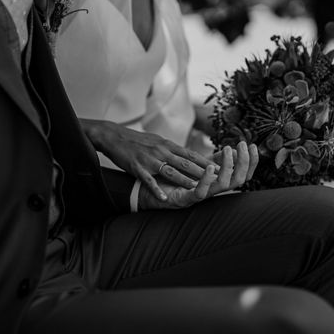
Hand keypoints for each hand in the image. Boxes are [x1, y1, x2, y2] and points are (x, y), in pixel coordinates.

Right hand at [80, 119, 217, 200]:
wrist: (114, 136)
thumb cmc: (138, 140)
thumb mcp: (158, 141)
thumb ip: (172, 149)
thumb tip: (187, 155)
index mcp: (167, 145)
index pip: (191, 154)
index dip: (205, 162)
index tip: (219, 168)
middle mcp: (162, 151)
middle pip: (185, 163)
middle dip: (202, 171)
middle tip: (216, 178)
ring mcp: (150, 160)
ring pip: (170, 171)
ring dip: (184, 180)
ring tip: (196, 188)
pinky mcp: (138, 168)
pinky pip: (149, 180)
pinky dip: (157, 189)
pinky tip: (164, 198)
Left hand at [138, 141, 258, 209]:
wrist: (149, 191)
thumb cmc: (173, 179)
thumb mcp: (198, 167)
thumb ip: (215, 160)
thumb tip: (233, 150)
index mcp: (217, 182)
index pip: (242, 174)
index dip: (251, 162)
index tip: (253, 145)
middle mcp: (213, 191)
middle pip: (238, 181)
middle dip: (244, 163)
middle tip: (243, 146)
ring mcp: (201, 196)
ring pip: (223, 186)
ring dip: (228, 167)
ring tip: (228, 150)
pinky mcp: (186, 200)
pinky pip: (201, 192)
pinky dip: (206, 180)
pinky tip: (209, 167)